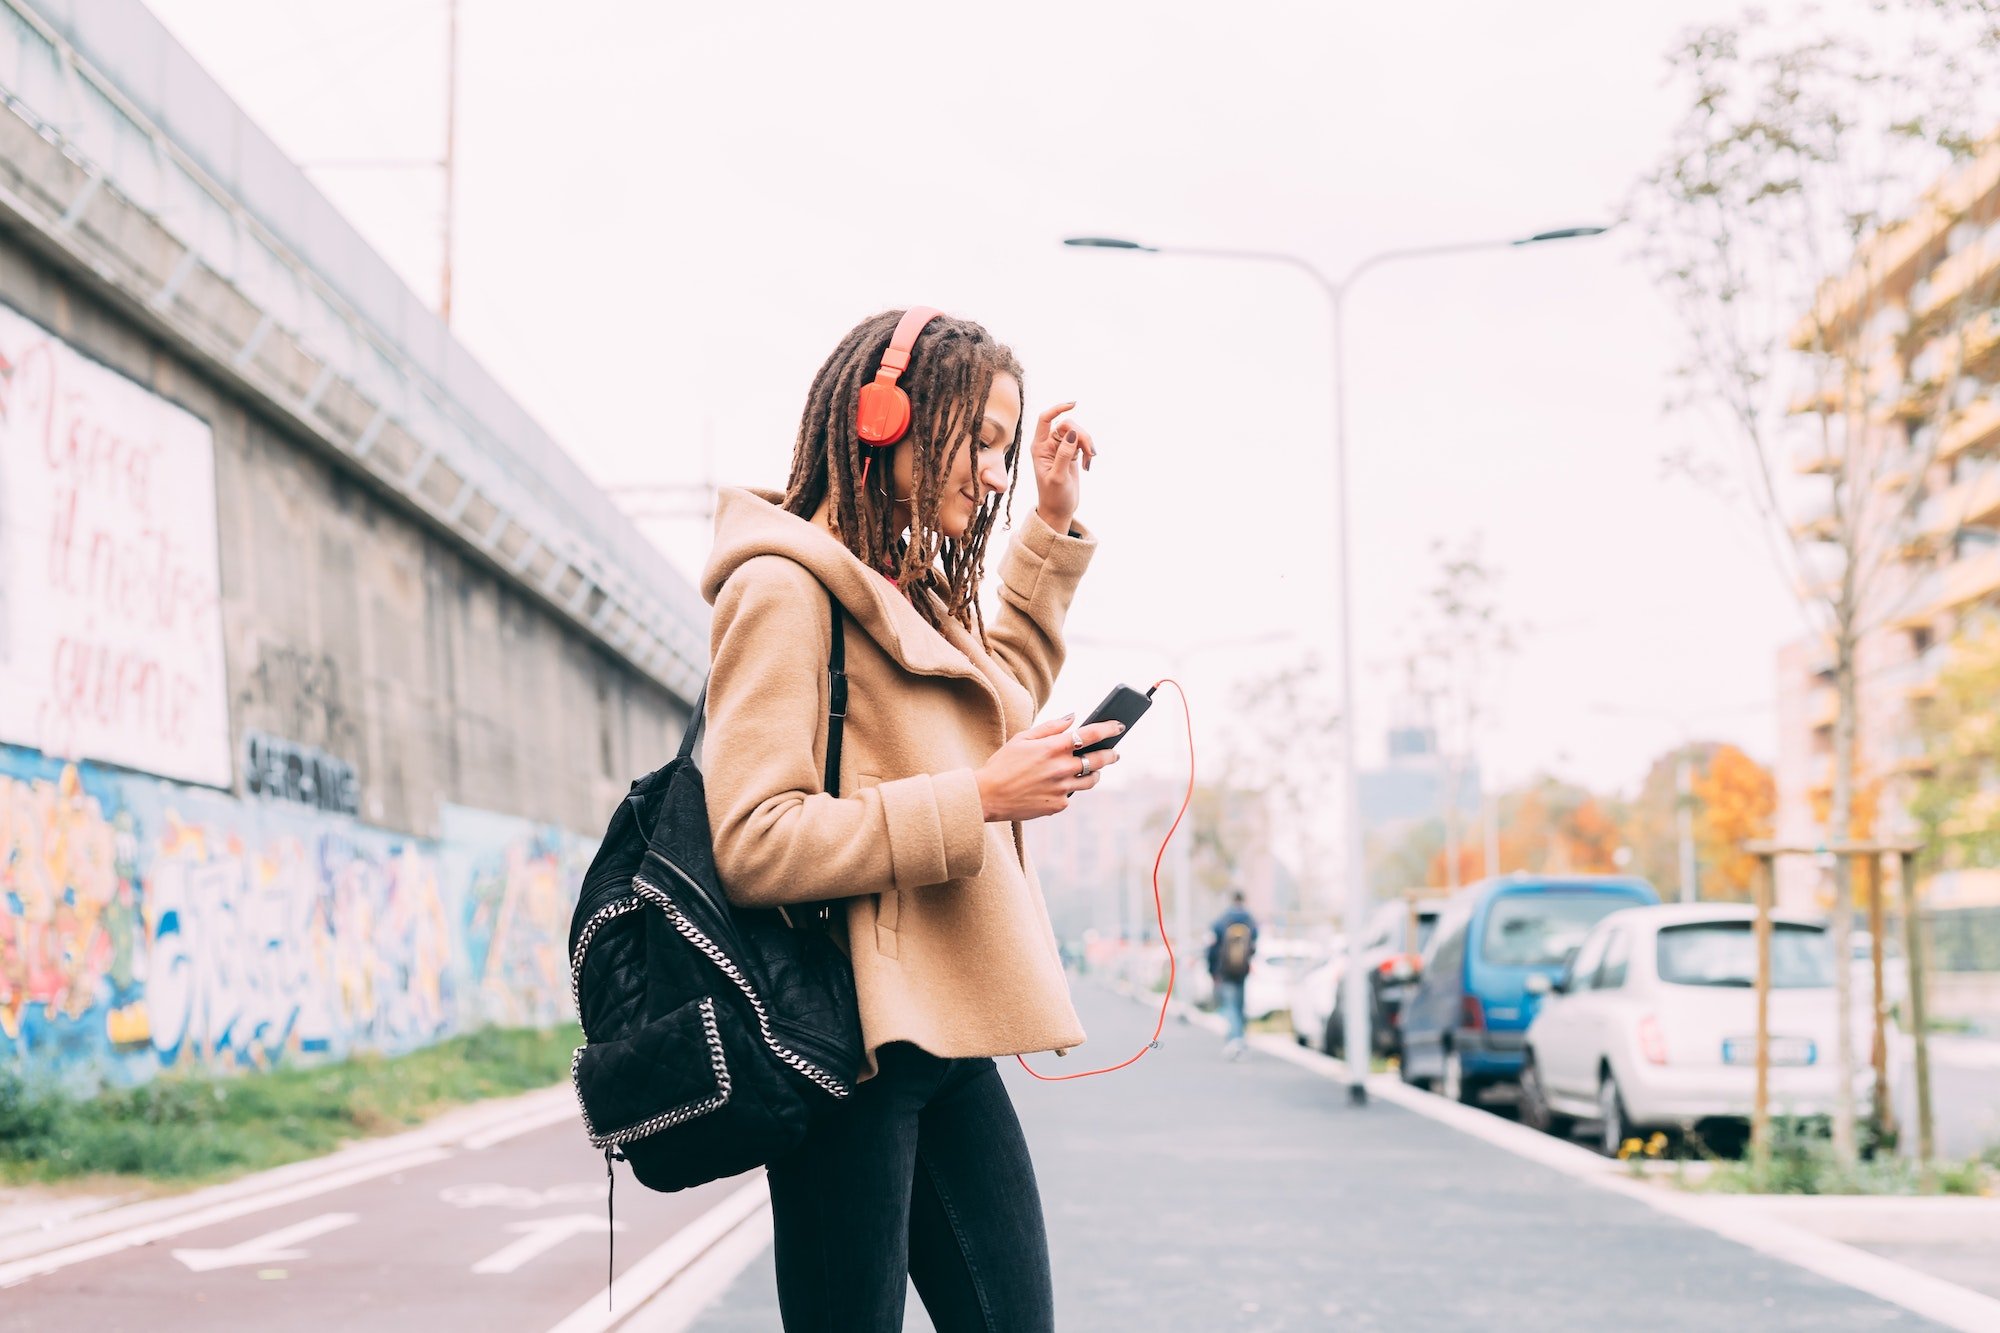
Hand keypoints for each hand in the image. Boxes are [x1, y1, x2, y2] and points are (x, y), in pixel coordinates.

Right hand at [974, 713, 1123, 821]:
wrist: (988, 796)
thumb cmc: (1003, 764)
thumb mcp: (1022, 738)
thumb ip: (1050, 727)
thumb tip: (1072, 718)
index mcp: (1054, 747)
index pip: (1092, 733)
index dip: (1109, 728)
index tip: (1119, 726)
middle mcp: (1062, 768)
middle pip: (1099, 759)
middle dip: (1111, 755)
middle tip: (1115, 753)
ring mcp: (1062, 788)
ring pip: (1091, 780)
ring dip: (1094, 773)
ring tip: (1092, 770)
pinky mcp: (1059, 805)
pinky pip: (1072, 795)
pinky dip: (1069, 789)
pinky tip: (1057, 786)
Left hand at [1028, 402, 1095, 532]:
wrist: (1058, 510)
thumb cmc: (1054, 496)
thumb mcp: (1058, 477)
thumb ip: (1064, 454)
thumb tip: (1071, 433)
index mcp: (1039, 447)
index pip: (1045, 419)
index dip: (1058, 408)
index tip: (1074, 405)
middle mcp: (1048, 444)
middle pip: (1068, 425)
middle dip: (1082, 436)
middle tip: (1090, 454)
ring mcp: (1060, 448)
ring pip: (1077, 432)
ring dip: (1087, 444)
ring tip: (1090, 462)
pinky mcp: (1070, 453)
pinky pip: (1082, 442)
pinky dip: (1089, 451)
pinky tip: (1088, 465)